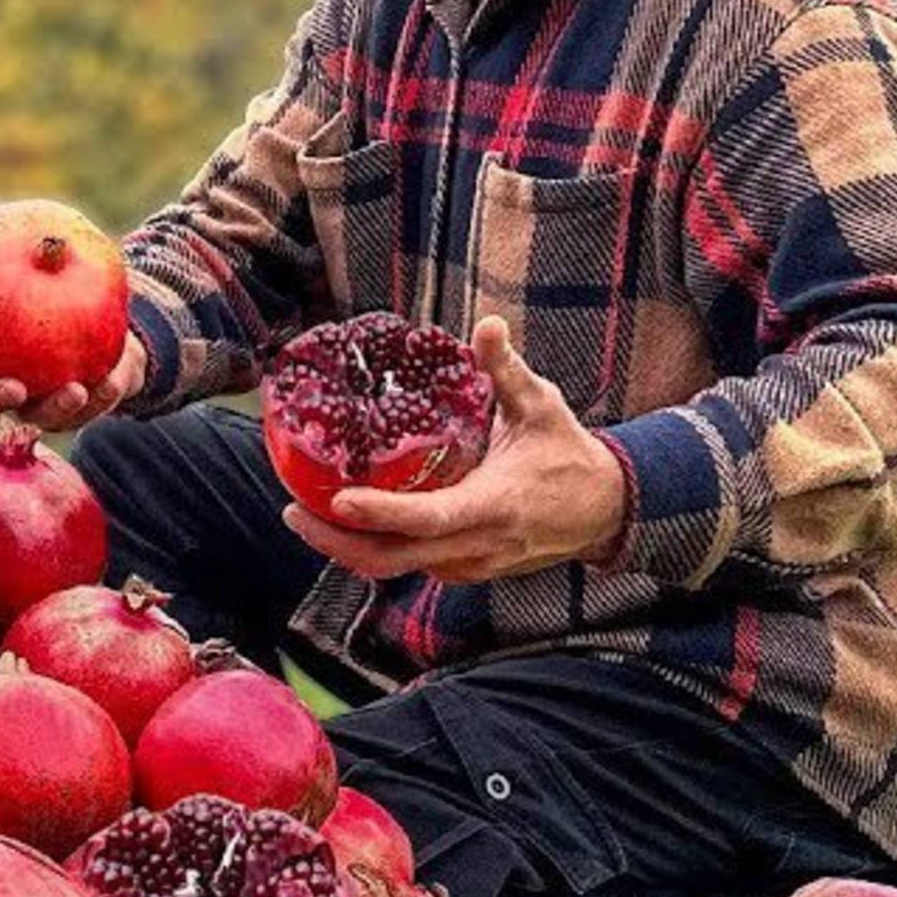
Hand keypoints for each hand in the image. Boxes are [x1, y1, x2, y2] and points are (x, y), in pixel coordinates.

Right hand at [0, 191, 148, 430]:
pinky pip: (88, 411)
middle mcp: (6, 386)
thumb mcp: (29, 254)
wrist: (97, 319)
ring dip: (55, 409)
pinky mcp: (78, 409)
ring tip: (75, 389)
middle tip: (15, 387)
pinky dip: (99, 400)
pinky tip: (108, 382)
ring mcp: (41, 403)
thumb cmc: (45, 285)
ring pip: (40, 417)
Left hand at [282, 317, 627, 584]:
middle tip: (292, 511)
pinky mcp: (463, 571)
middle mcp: (477, 546)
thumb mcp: (543, 406)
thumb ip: (507, 371)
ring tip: (304, 514)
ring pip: (395, 568)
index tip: (338, 499)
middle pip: (392, 560)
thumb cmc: (569, 455)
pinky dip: (373, 548)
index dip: (382, 513)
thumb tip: (487, 325)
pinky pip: (408, 566)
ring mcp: (468, 565)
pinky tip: (345, 523)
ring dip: (347, 548)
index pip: (428, 519)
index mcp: (495, 506)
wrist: (605, 510)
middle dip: (336, 542)